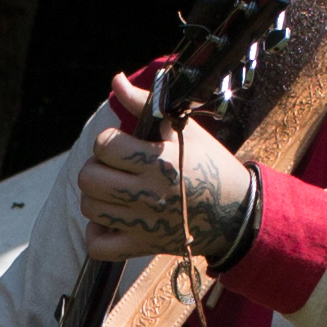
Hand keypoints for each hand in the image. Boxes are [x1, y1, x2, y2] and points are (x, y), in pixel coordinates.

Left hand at [77, 86, 254, 262]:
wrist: (236, 212)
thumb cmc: (210, 166)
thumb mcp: (185, 130)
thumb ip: (145, 104)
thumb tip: (116, 80)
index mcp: (158, 161)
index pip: (105, 145)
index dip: (109, 142)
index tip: (124, 146)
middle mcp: (148, 193)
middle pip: (89, 178)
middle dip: (97, 168)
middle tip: (116, 169)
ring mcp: (143, 223)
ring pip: (90, 209)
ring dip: (97, 198)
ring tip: (116, 192)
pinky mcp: (142, 246)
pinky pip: (99, 247)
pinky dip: (98, 234)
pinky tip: (111, 221)